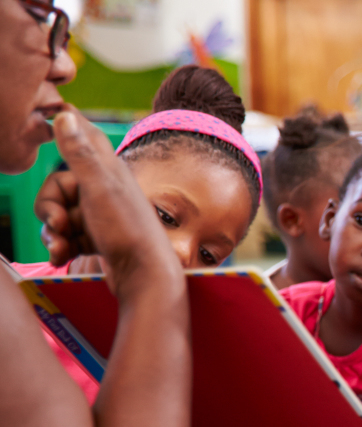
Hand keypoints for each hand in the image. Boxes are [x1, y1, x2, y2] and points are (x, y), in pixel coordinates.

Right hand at [33, 107, 179, 291]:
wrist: (145, 278)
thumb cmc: (127, 231)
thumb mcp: (100, 189)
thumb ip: (81, 154)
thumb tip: (64, 114)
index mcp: (109, 170)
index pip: (83, 137)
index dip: (65, 128)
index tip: (48, 116)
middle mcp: (105, 190)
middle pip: (57, 189)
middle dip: (49, 210)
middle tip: (58, 225)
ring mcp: (100, 215)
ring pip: (59, 215)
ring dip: (52, 233)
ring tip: (61, 248)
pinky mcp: (97, 238)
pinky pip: (67, 236)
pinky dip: (60, 247)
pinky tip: (62, 258)